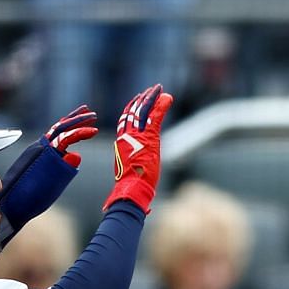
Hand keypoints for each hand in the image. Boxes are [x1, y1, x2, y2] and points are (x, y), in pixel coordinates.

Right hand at [0, 105, 99, 239]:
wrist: (13, 204)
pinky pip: (64, 140)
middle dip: (76, 118)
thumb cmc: (29, 197)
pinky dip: (79, 133)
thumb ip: (63, 167)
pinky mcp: (46, 155)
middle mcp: (40, 147)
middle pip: (60, 127)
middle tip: (90, 112)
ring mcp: (43, 150)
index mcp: (40, 152)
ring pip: (62, 129)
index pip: (56, 134)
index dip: (70, 126)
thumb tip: (77, 156)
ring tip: (93, 117)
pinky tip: (92, 131)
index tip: (84, 122)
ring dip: (79, 122)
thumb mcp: (52, 180)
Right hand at [102, 83, 171, 213]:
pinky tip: (167, 97)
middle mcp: (127, 137)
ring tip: (159, 89)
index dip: (131, 110)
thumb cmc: (129, 191)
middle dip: (142, 100)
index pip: (125, 122)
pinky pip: (155, 116)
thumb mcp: (127, 180)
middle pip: (133, 113)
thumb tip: (121, 198)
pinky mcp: (148, 137)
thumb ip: (127, 180)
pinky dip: (161, 105)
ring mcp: (137, 136)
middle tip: (151, 90)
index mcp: (121, 144)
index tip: (137, 101)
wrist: (131, 190)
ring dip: (152, 98)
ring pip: (143, 111)